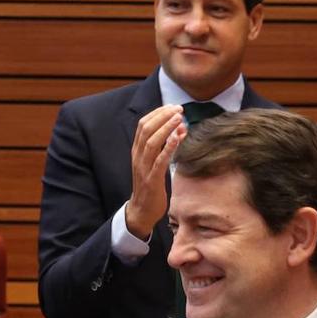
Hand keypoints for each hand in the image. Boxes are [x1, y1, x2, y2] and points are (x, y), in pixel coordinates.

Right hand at [124, 105, 185, 239]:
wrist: (141, 210)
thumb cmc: (150, 186)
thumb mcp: (154, 163)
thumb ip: (164, 147)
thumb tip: (179, 130)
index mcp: (137, 151)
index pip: (143, 125)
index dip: (157, 113)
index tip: (172, 107)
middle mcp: (138, 157)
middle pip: (146, 129)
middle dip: (163, 116)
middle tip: (178, 109)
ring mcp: (144, 168)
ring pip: (152, 142)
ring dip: (166, 127)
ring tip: (179, 118)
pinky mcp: (152, 179)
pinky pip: (159, 160)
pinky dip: (169, 146)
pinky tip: (178, 137)